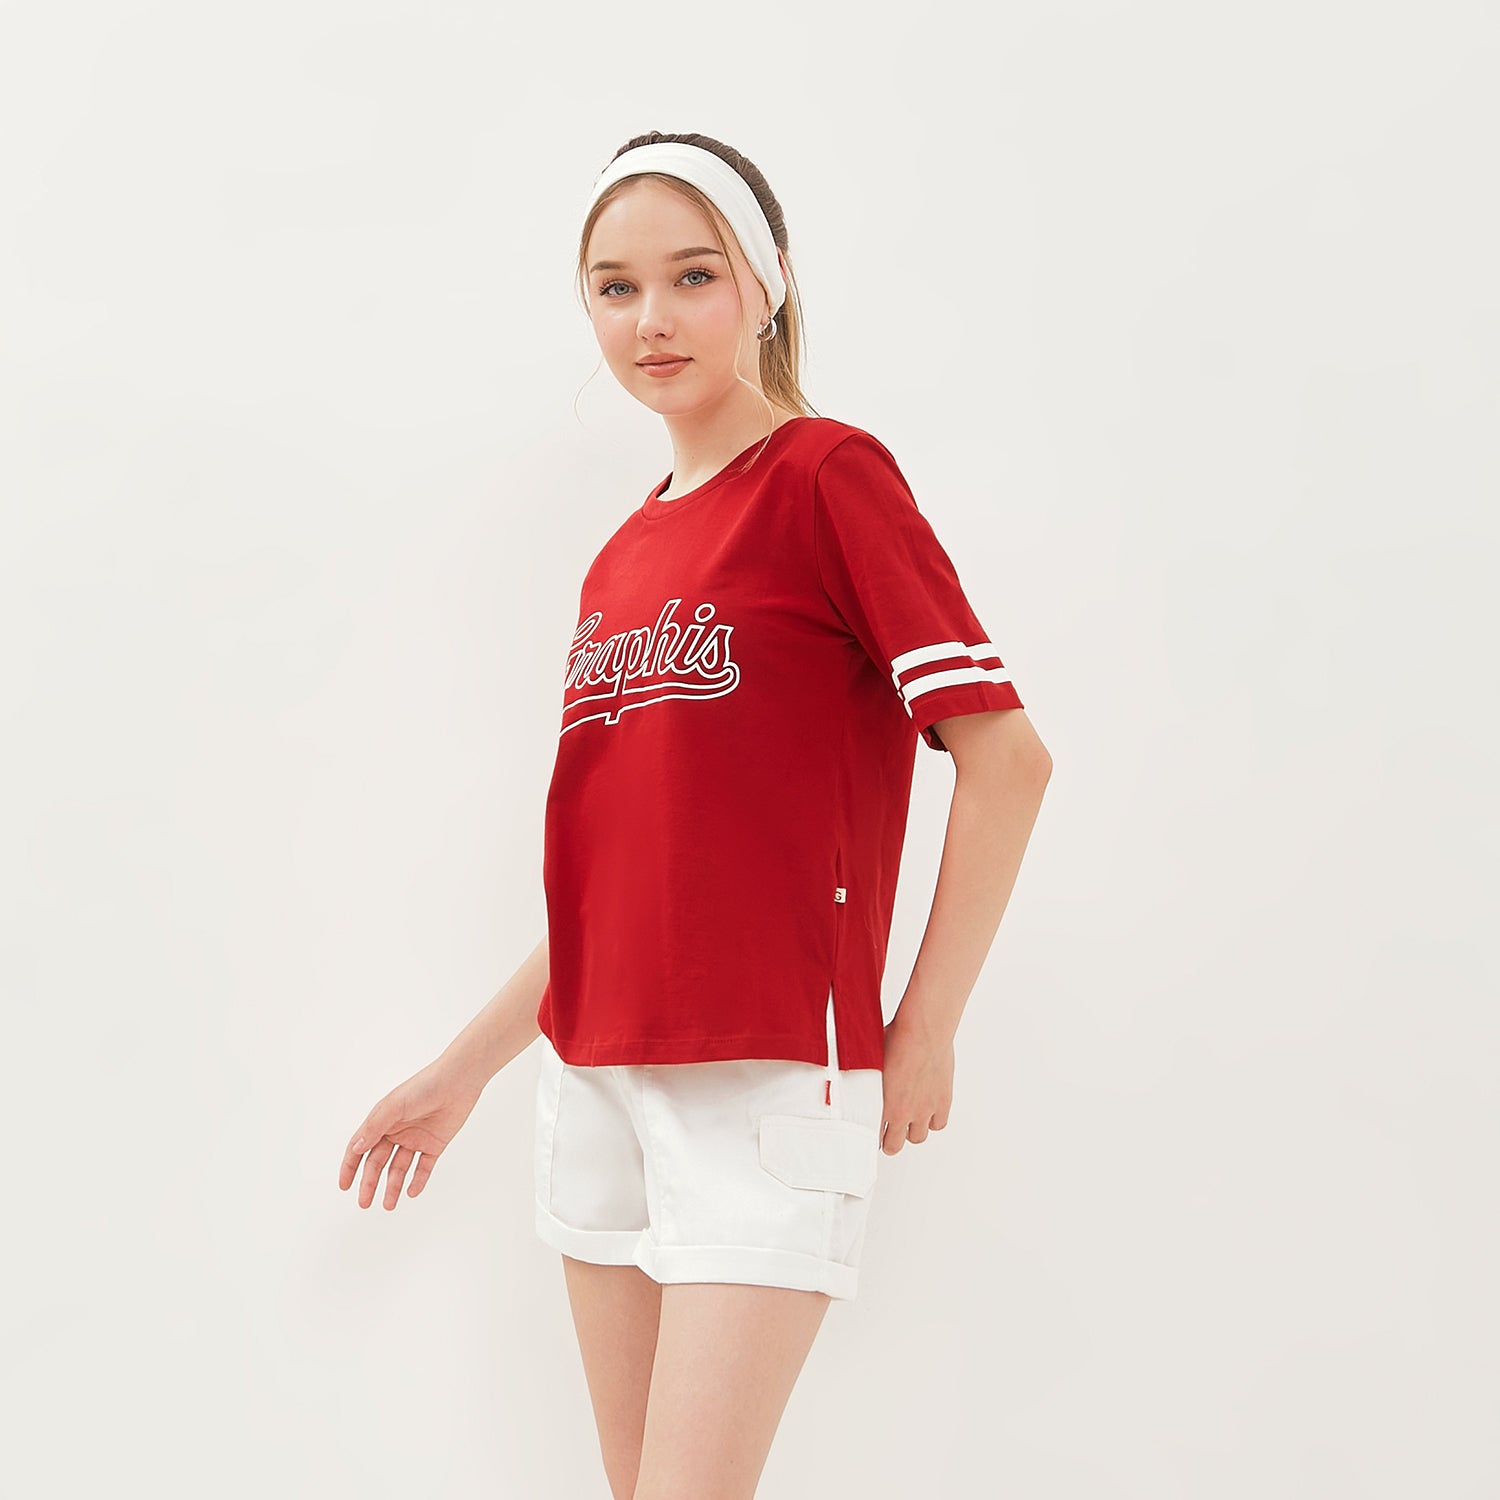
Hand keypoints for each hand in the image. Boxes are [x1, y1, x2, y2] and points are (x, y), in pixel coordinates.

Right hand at [338, 1057, 484, 1209]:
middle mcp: (396, 1131)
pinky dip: (417, 1181)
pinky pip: (423, 1167)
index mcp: (382, 1121)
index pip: (360, 1147)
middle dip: (369, 1183)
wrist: (458, 1081)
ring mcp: (415, 1139)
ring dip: (392, 1187)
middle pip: (378, 1162)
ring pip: (399, 1169)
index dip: (350, 1166)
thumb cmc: (424, 1087)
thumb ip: (375, 1127)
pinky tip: (411, 1192)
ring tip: (388, 1205)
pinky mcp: (434, 1144)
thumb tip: (357, 1148)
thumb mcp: (394, 1106)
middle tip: (364, 1203)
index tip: (344, 1186)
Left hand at [879, 1015, 953, 1155]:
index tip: (871, 1131)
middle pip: (895, 1145)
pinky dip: (933, 1121)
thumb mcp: (871, 1060)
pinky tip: (927, 1110)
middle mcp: (906, 1112)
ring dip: (912, 1130)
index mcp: (885, 1104)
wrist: (924, 1030)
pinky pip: (939, 1124)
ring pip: (919, 1137)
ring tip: (907, 1118)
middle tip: (888, 1132)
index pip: (874, 1136)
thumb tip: (852, 1078)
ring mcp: (926, 1108)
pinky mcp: (943, 1100)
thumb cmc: (896, 1039)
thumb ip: (865, 1079)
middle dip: (890, 1140)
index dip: (872, 1135)